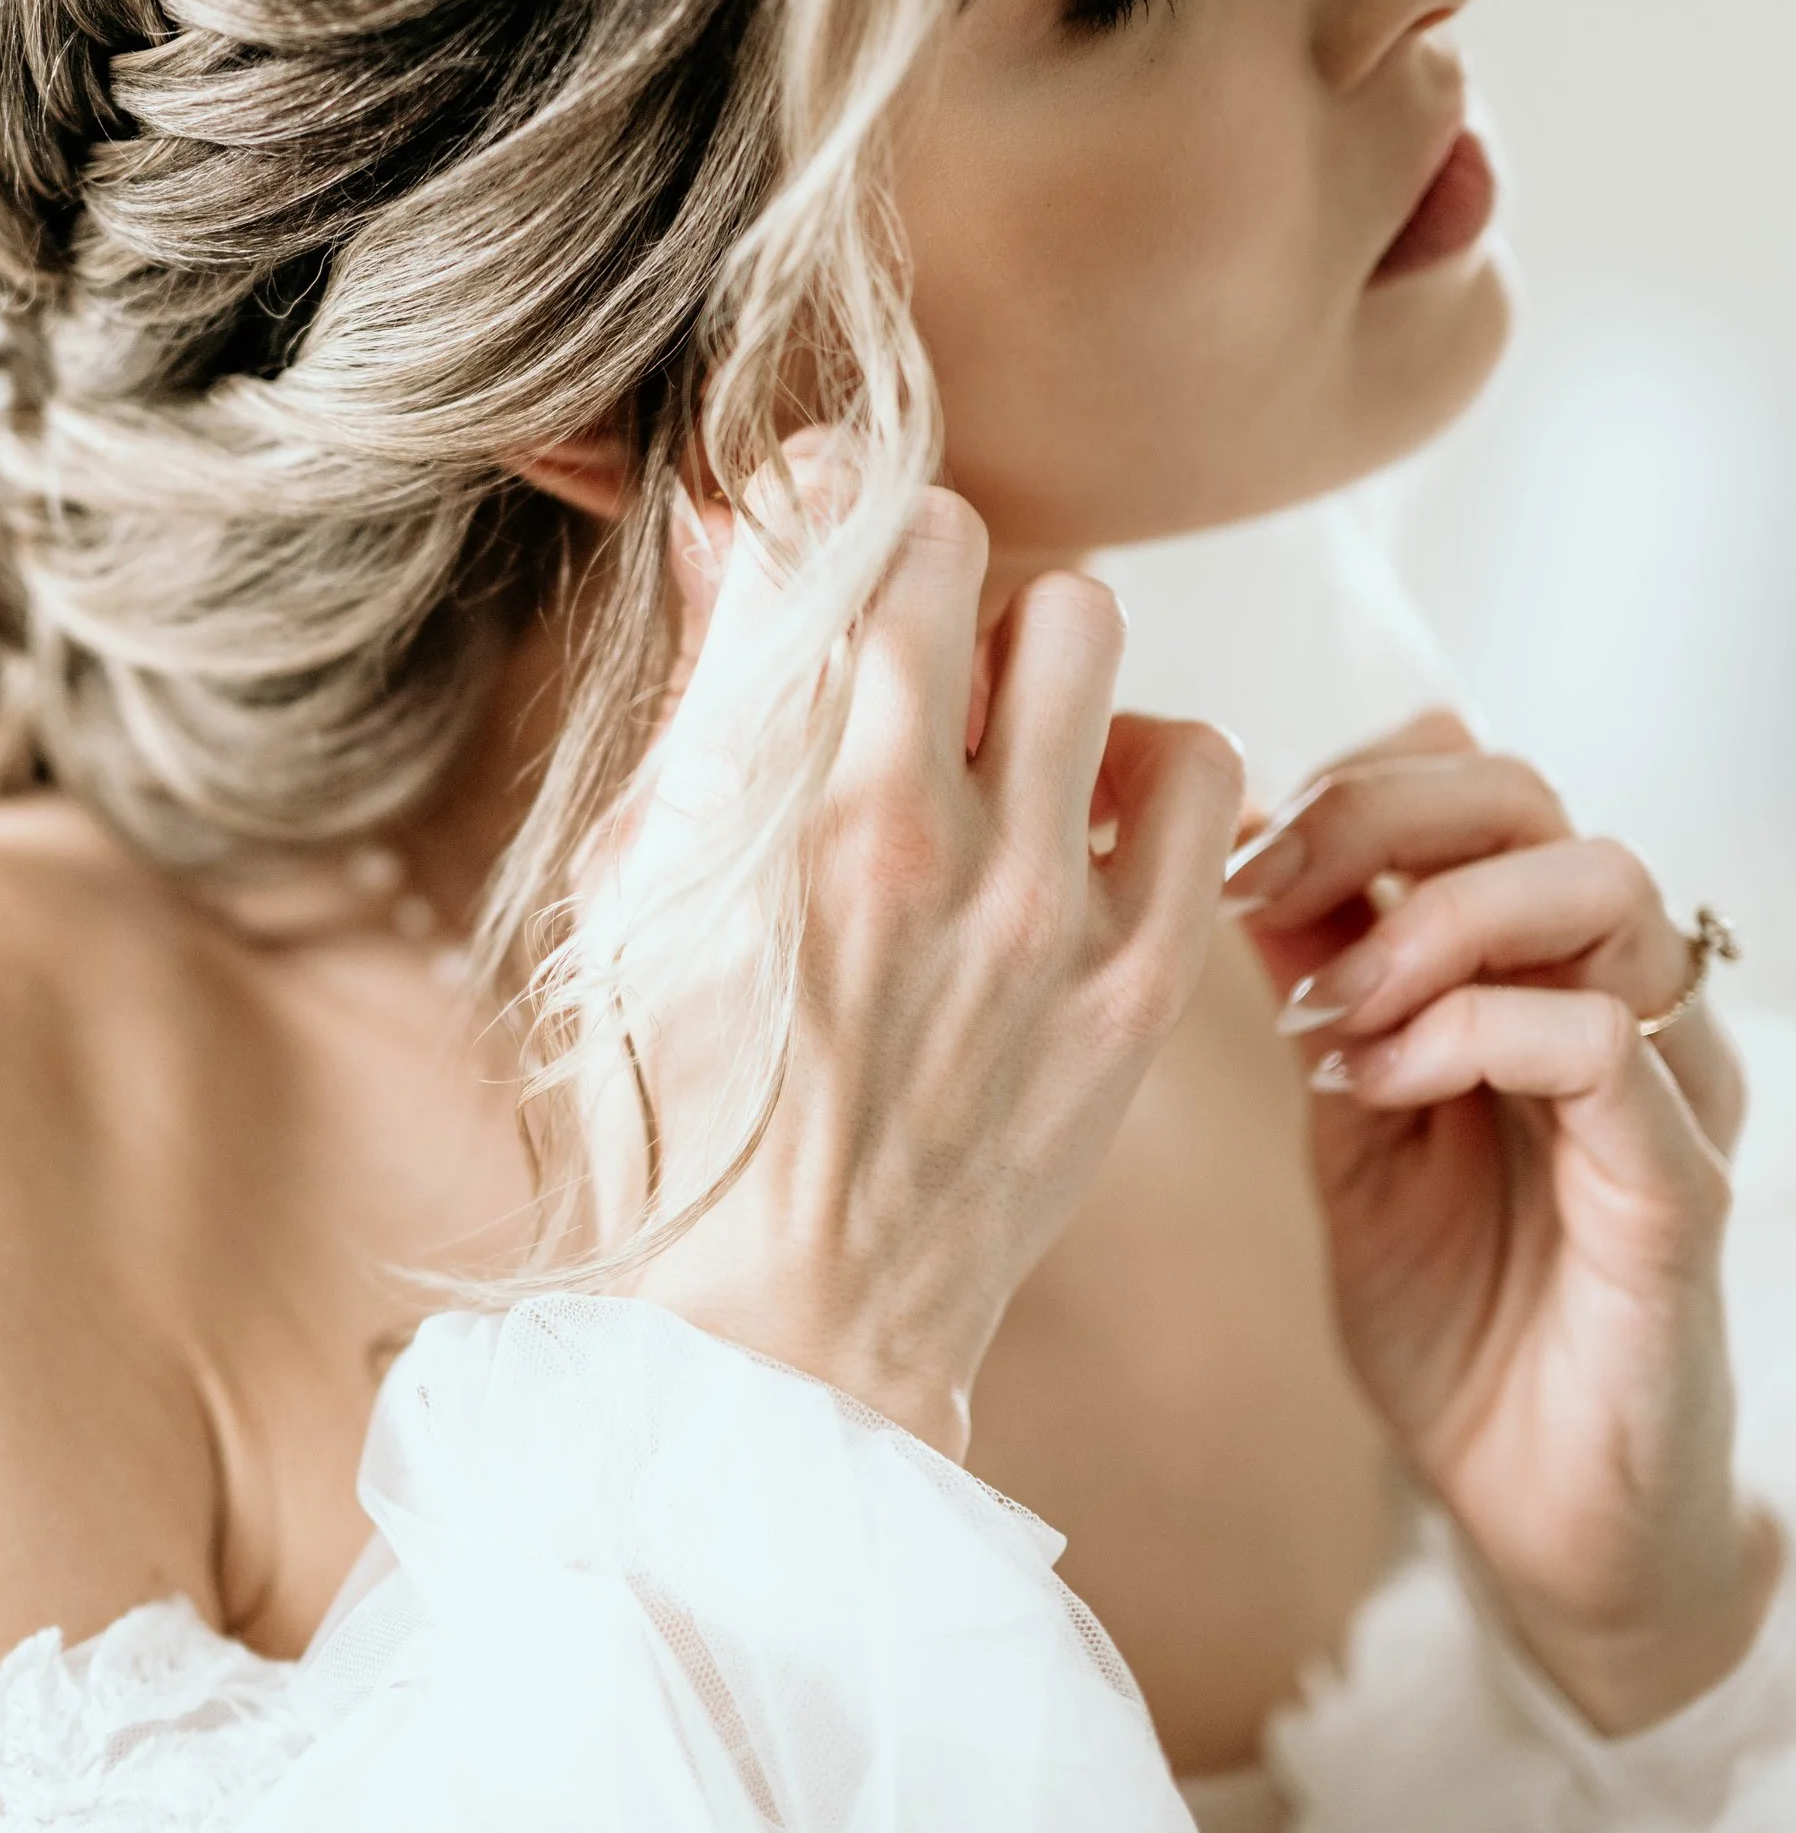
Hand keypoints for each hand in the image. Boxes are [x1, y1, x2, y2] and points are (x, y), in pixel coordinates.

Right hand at [583, 453, 1244, 1455]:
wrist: (781, 1329)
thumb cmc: (673, 1107)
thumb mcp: (633, 889)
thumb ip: (704, 699)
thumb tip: (732, 519)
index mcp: (773, 810)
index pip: (839, 531)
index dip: (829, 504)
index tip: (823, 531)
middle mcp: (922, 839)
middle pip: (988, 561)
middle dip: (944, 580)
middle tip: (913, 655)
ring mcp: (1047, 913)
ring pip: (1100, 639)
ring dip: (1046, 663)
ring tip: (1001, 740)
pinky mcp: (1138, 986)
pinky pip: (1199, 777)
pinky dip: (1145, 775)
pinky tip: (1086, 827)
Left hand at [1227, 711, 1777, 1729]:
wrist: (1534, 1504)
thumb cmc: (1456, 1313)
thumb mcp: (1351, 1121)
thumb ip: (1318, 988)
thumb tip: (1232, 850)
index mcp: (1536, 969)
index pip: (1475, 782)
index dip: (1348, 783)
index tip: (1229, 849)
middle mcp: (1619, 998)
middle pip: (1534, 801)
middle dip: (1375, 817)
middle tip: (1259, 892)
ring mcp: (1664, 1086)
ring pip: (1603, 889)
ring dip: (1432, 922)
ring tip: (1328, 1012)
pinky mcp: (1678, 1187)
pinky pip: (1610, 1047)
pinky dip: (1478, 1033)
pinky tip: (1379, 1084)